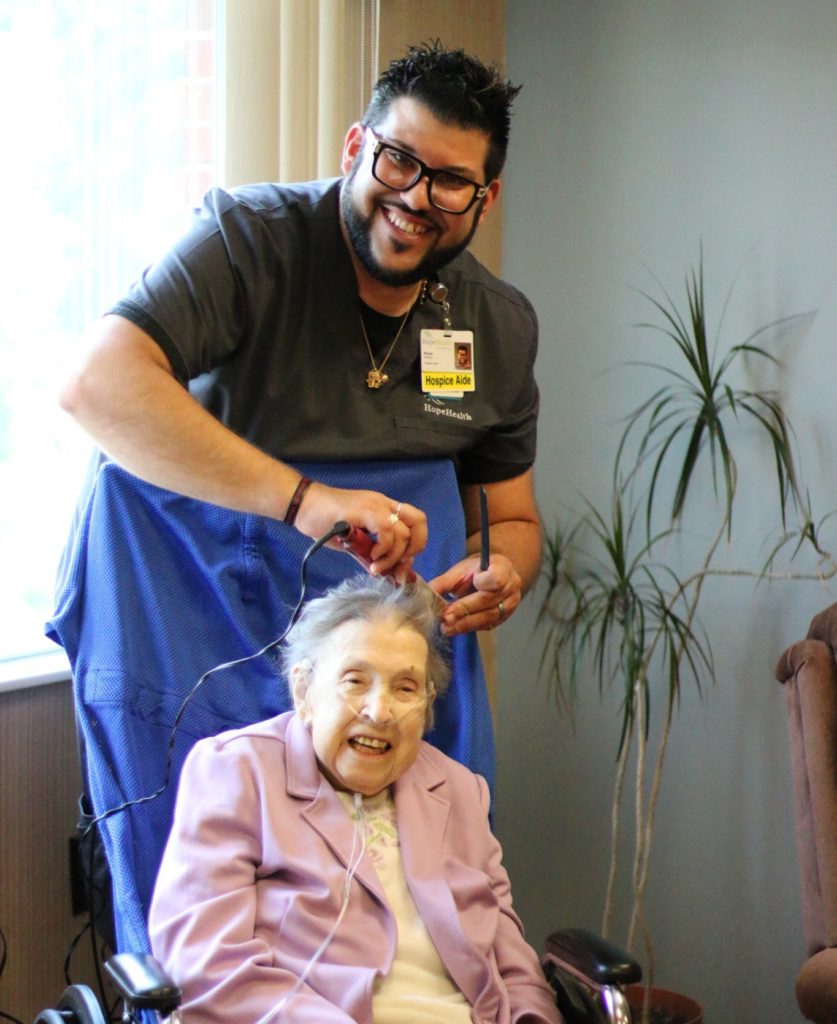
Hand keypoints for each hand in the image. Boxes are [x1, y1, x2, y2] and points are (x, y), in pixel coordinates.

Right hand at [294, 481, 427, 579]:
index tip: (401, 566)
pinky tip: (371, 557)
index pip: (414, 522)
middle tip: (398, 565)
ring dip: (394, 556)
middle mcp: (384, 504)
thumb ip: (369, 553)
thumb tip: (385, 573)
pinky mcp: (364, 511)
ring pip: (403, 532)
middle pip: (419, 522)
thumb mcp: (352, 541)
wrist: (303, 505)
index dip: (414, 545)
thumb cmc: (323, 521)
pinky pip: (387, 531)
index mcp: (383, 508)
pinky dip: (384, 549)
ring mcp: (375, 505)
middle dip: (414, 548)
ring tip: (376, 566)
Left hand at [429, 553, 521, 635]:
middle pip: (488, 601)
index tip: (469, 585)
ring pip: (488, 616)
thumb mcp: (461, 570)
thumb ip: (445, 582)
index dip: (483, 583)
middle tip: (446, 618)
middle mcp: (511, 587)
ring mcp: (510, 604)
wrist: (492, 575)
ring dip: (465, 624)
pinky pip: (487, 625)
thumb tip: (425, 593)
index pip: (496, 578)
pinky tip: (455, 629)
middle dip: (465, 610)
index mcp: (502, 567)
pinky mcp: (504, 618)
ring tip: (447, 628)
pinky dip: (470, 627)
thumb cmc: (475, 570)